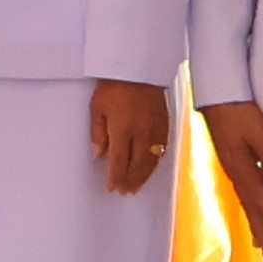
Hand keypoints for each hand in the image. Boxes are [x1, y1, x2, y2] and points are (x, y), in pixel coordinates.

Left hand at [86, 76, 173, 197]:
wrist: (139, 70)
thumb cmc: (115, 86)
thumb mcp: (97, 108)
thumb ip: (98, 133)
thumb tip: (99, 154)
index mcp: (122, 129)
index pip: (119, 160)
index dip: (115, 176)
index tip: (112, 187)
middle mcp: (141, 132)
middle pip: (137, 164)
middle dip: (130, 180)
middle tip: (125, 191)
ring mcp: (156, 129)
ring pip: (152, 160)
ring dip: (144, 176)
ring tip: (136, 186)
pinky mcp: (165, 124)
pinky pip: (162, 150)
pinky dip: (156, 163)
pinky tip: (151, 168)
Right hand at [198, 98, 262, 252]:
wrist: (216, 91)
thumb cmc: (238, 109)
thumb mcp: (258, 130)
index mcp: (241, 166)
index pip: (259, 200)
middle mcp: (235, 170)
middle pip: (251, 205)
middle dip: (261, 229)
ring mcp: (231, 165)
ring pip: (246, 200)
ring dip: (255, 221)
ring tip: (261, 241)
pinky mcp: (232, 159)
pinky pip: (243, 189)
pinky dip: (250, 204)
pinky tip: (254, 208)